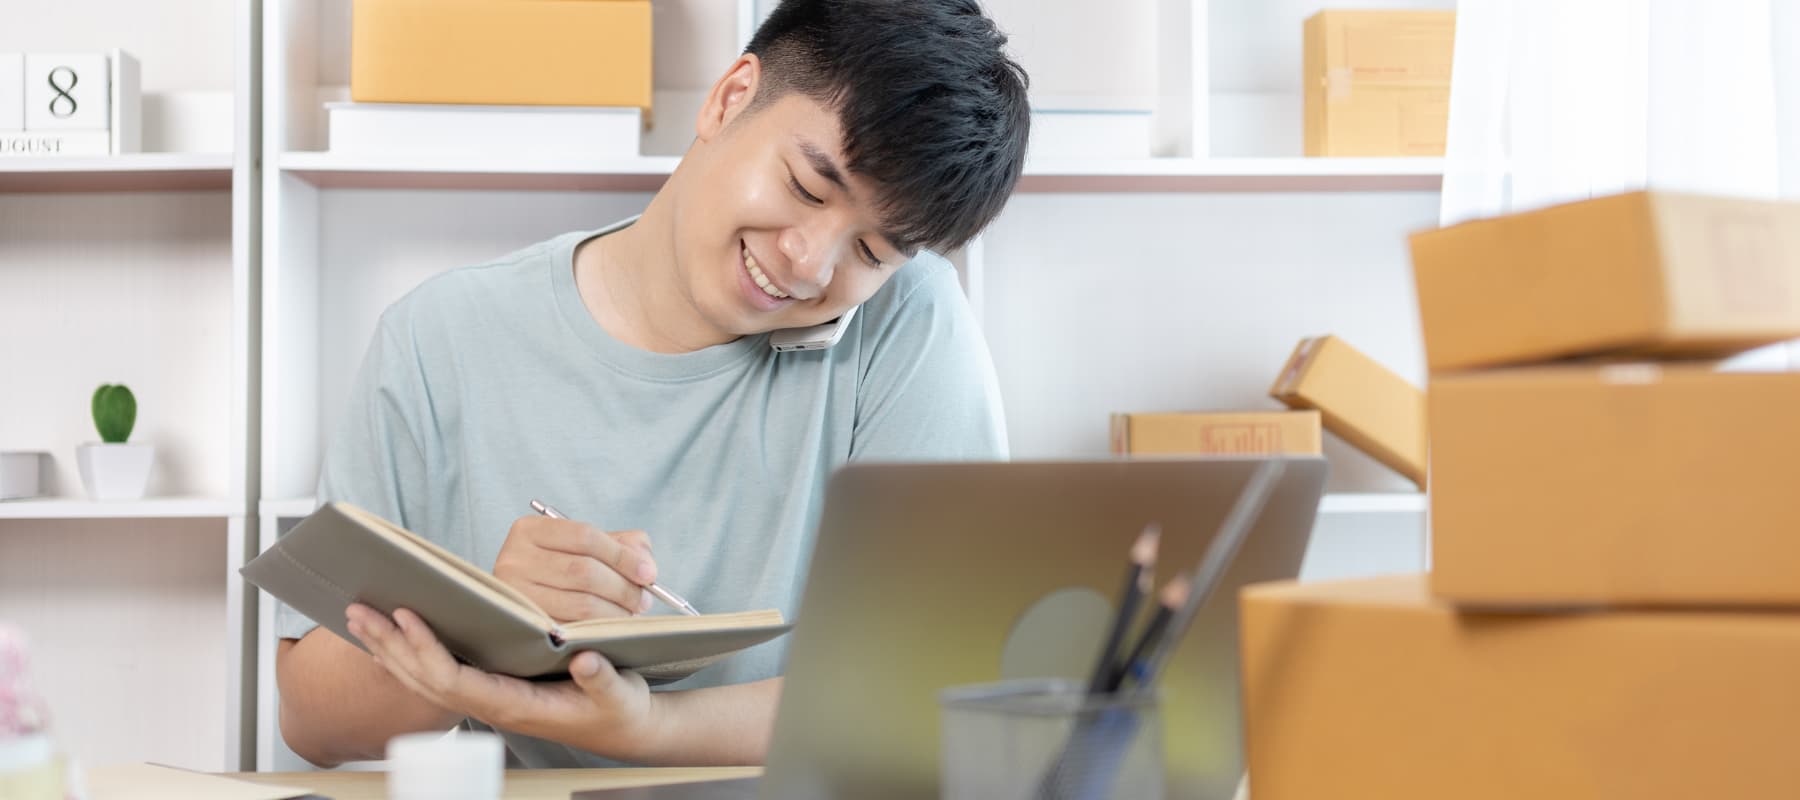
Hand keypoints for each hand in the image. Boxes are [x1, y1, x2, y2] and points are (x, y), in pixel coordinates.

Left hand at [344, 603, 664, 759]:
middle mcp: (491, 704)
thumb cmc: (618, 709)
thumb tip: (582, 661)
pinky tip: (393, 635)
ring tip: (362, 617)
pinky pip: (437, 672)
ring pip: (423, 678)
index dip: (426, 649)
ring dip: (390, 648)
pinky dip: (409, 653)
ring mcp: (486, 697)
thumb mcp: (618, 694)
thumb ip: (600, 679)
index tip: (407, 615)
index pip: (454, 681)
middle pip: (424, 679)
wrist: (622, 726)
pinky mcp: (489, 687)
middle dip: (390, 644)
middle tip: (360, 610)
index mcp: (514, 705)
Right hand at [493, 515, 657, 621]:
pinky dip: (598, 630)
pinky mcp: (524, 628)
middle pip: (584, 571)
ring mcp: (515, 596)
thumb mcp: (588, 548)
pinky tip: (610, 627)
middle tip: (644, 600)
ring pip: (581, 604)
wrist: (523, 609)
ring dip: (615, 612)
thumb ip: (623, 545)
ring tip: (630, 614)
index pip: (585, 536)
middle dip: (623, 588)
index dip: (622, 556)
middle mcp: (513, 560)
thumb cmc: (563, 571)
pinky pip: (572, 630)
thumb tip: (645, 565)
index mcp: (529, 531)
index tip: (649, 574)